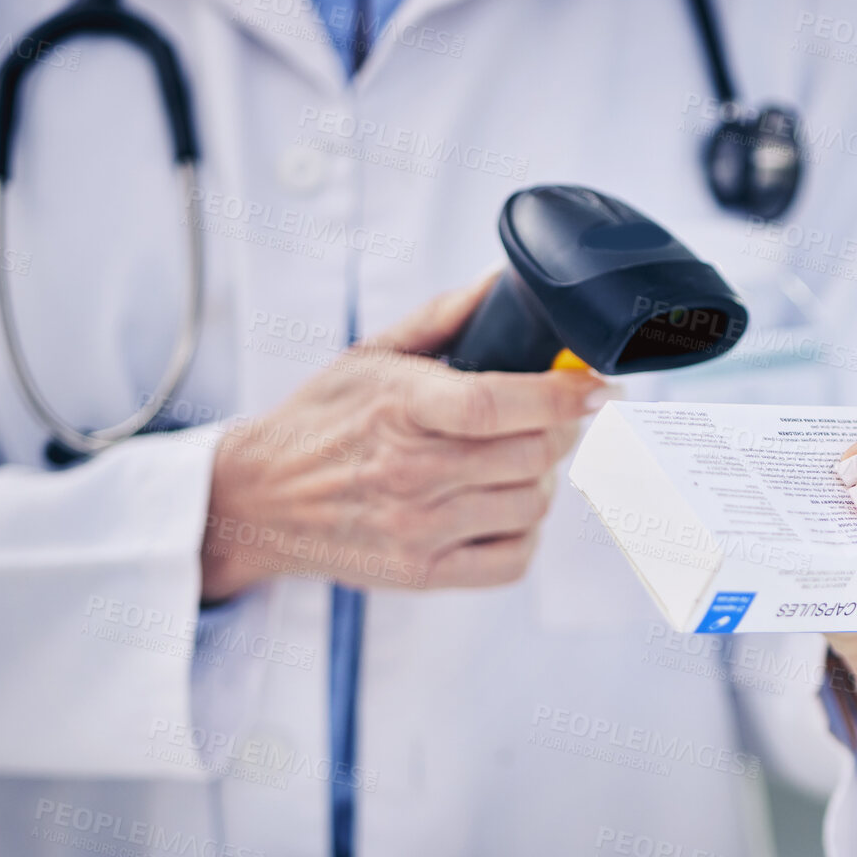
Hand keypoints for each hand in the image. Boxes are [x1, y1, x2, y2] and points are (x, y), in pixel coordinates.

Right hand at [200, 276, 612, 600]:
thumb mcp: (371, 354)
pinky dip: (523, 533)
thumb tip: (500, 282)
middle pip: (532, 455)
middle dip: (558, 432)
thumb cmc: (320, 422)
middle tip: (550, 420)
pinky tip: (500, 508)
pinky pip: (512, 559)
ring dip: (539, 481)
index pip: (500, 403)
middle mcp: (410, 470)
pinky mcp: (422, 574)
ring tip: (512, 464)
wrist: (258, 499)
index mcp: (400, 407)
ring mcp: (417, 528)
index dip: (563, 394)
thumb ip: (443, 317)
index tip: (598, 386)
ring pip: (531, 504)